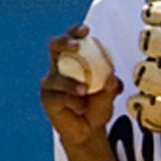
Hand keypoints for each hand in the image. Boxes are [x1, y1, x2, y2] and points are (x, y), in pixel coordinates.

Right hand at [41, 25, 121, 145]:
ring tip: (84, 91)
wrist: (88, 131)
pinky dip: (71, 101)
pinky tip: (79, 108)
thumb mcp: (109, 96)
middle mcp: (59, 67)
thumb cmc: (97, 107)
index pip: (72, 39)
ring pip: (57, 76)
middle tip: (76, 46)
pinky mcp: (47, 98)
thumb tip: (114, 79)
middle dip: (64, 41)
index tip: (86, 30)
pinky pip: (57, 96)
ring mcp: (51, 82)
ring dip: (70, 83)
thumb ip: (111, 87)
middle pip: (54, 46)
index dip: (75, 31)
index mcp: (74, 60)